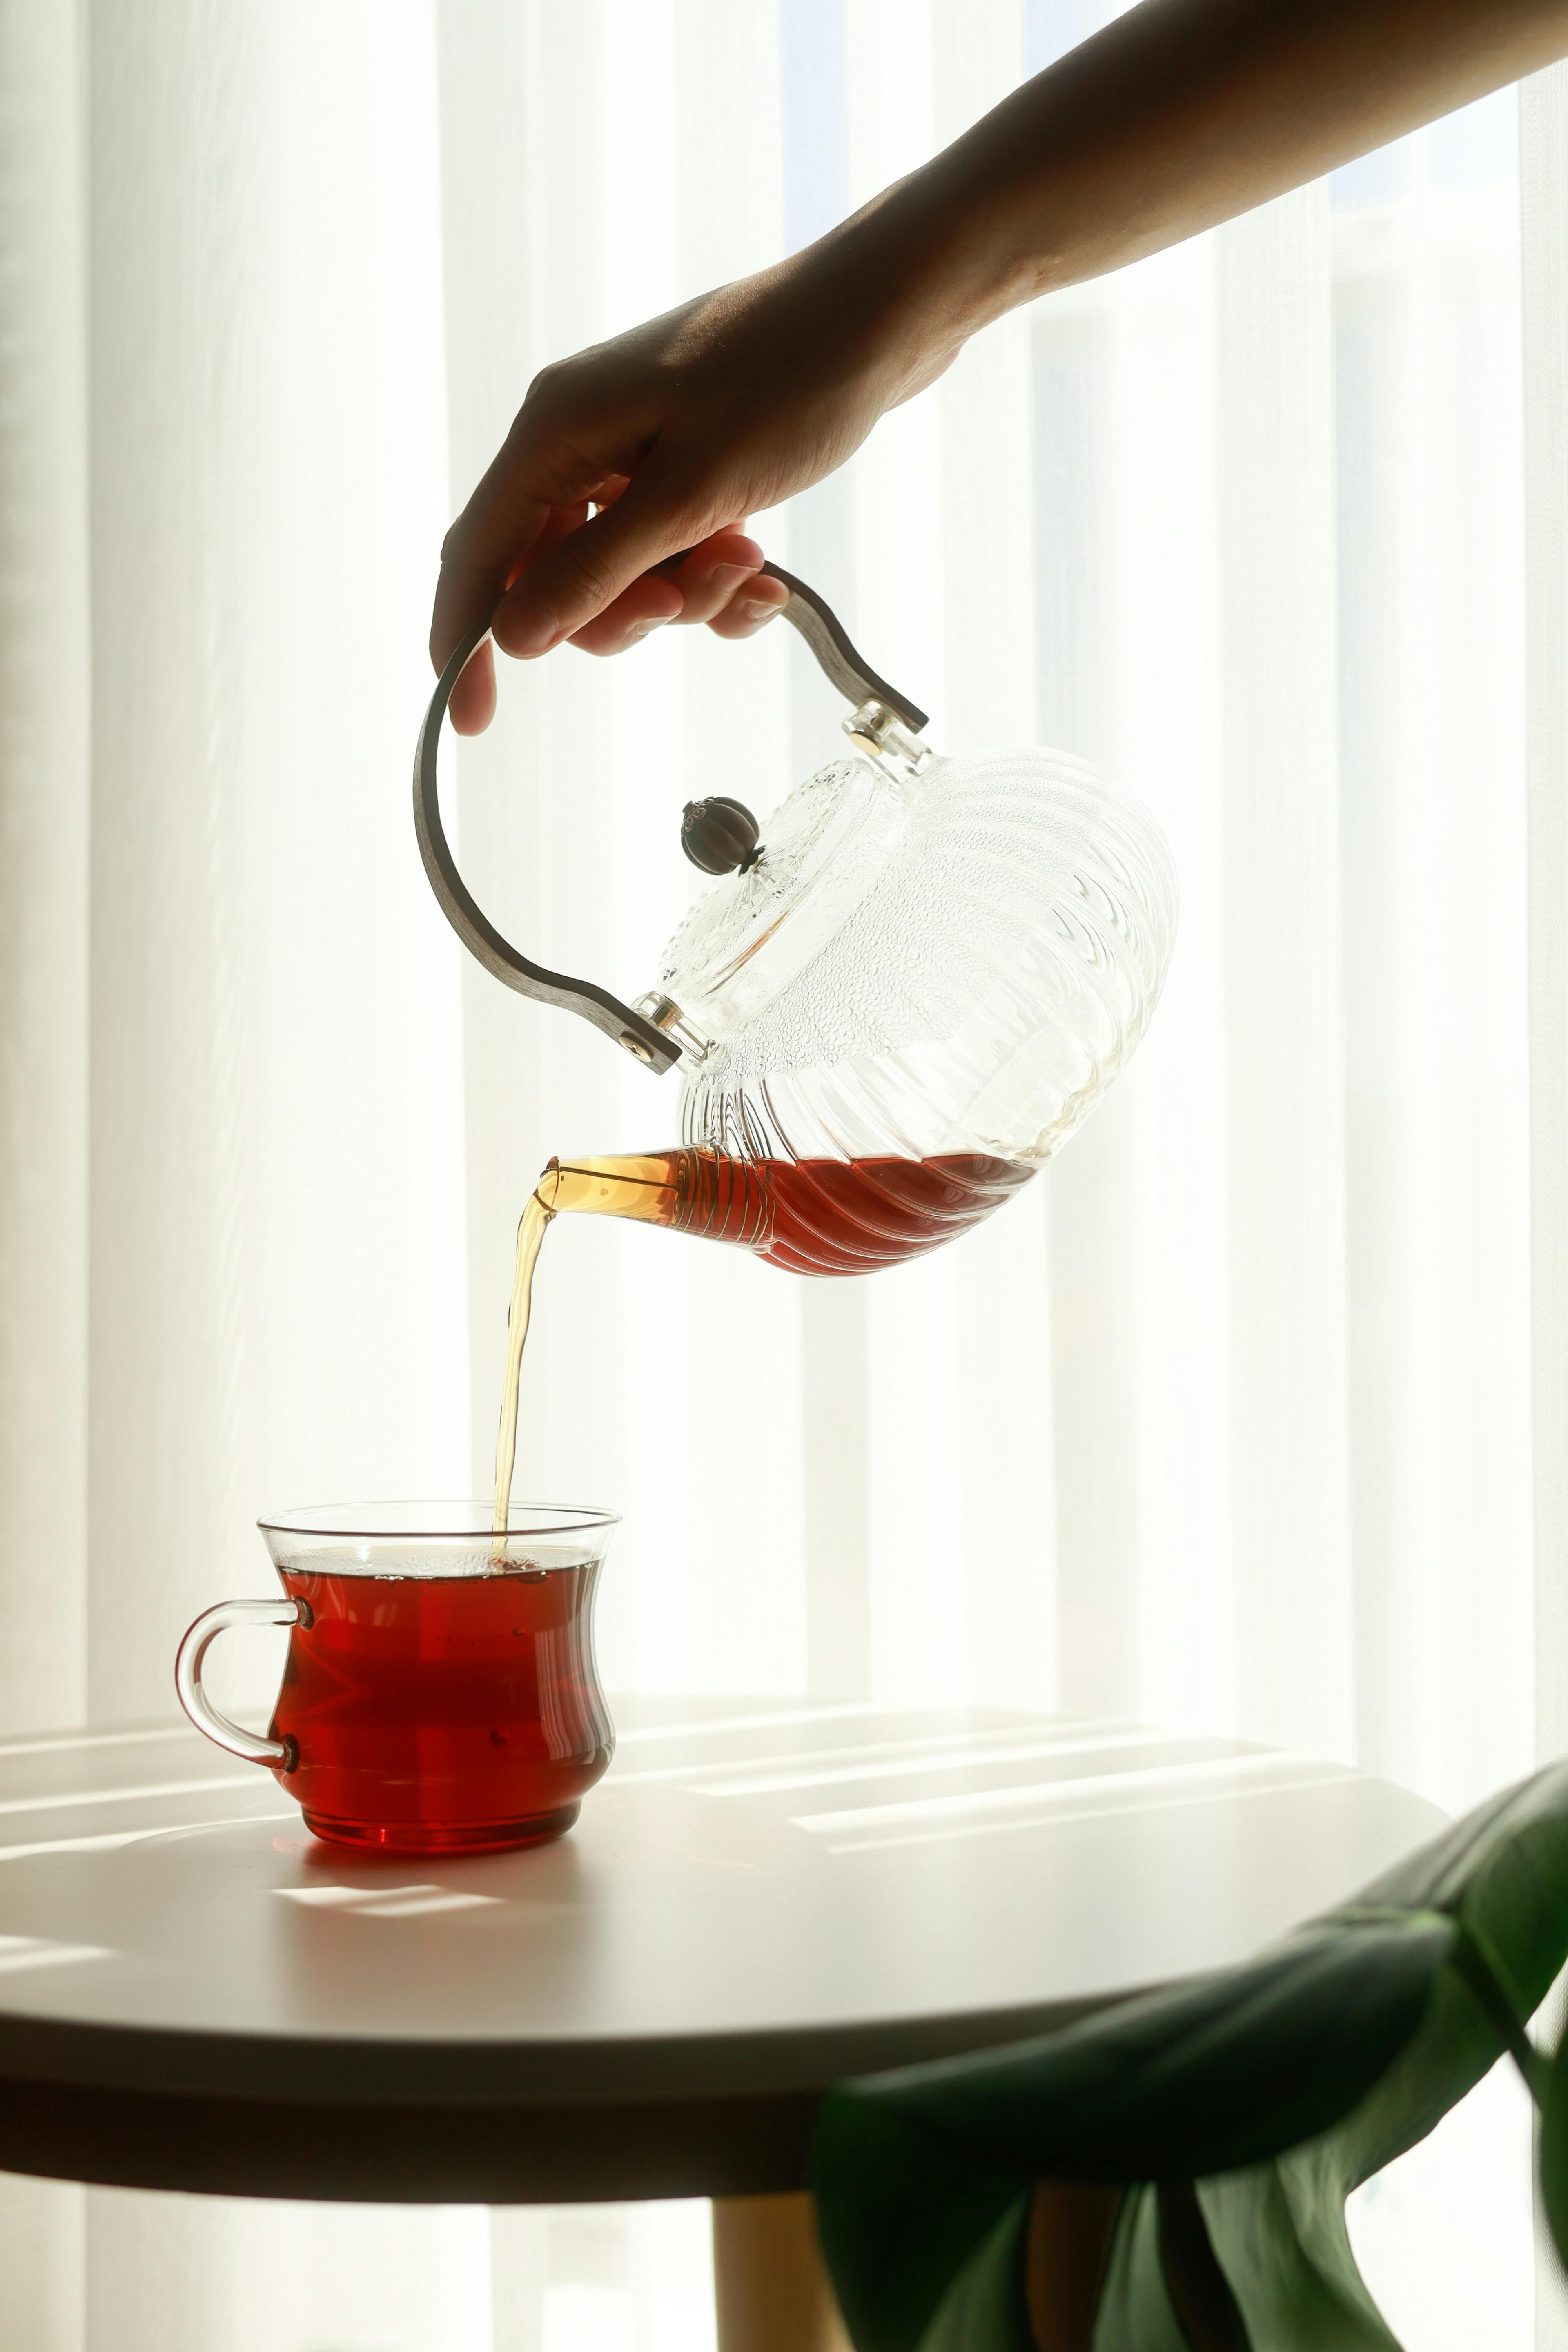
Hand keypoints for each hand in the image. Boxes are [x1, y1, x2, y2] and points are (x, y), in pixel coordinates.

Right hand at [429, 215, 954, 733]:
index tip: (469, 719)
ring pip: (621, 576)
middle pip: (554, 576)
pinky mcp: (683, 465)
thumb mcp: (690, 495)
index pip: (480, 555)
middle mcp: (580, 440)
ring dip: (686, 596)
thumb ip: (596, 571)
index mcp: (557, 431)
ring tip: (750, 565)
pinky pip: (672, 555)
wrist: (882, 319)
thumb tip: (513, 637)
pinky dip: (714, 580)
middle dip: (621, 612)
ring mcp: (632, 452)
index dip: (465, 640)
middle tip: (684, 600)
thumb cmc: (790, 384)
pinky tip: (766, 575)